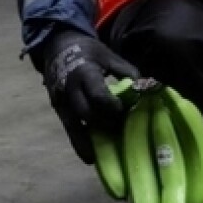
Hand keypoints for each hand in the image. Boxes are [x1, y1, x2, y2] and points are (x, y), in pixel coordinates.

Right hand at [41, 28, 139, 162]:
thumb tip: (145, 89)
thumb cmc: (88, 51)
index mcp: (84, 73)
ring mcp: (61, 102)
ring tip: (106, 155)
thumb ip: (127, 71)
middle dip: (105, 124)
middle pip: (87, 114)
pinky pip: (69, 130)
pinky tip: (92, 157)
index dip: (113, 106)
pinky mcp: (58, 110)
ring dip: (90, 142)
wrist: (57, 45)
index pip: (98, 95)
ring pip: (74, 127)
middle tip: (122, 130)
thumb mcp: (109, 55)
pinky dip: (80, 143)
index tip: (125, 110)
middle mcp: (69, 90)